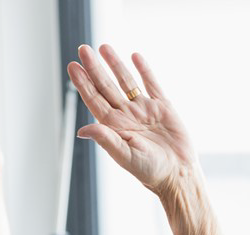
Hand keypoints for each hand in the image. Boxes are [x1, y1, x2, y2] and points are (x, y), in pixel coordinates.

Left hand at [68, 44, 196, 193]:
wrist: (177, 172)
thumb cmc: (148, 170)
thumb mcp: (123, 155)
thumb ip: (105, 139)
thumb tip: (82, 130)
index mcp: (113, 126)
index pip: (93, 99)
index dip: (83, 82)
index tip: (73, 66)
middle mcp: (125, 115)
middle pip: (106, 86)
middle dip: (94, 67)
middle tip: (83, 48)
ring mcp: (143, 109)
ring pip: (126, 81)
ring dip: (115, 64)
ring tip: (104, 47)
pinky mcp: (162, 107)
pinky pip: (151, 84)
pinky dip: (144, 70)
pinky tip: (135, 57)